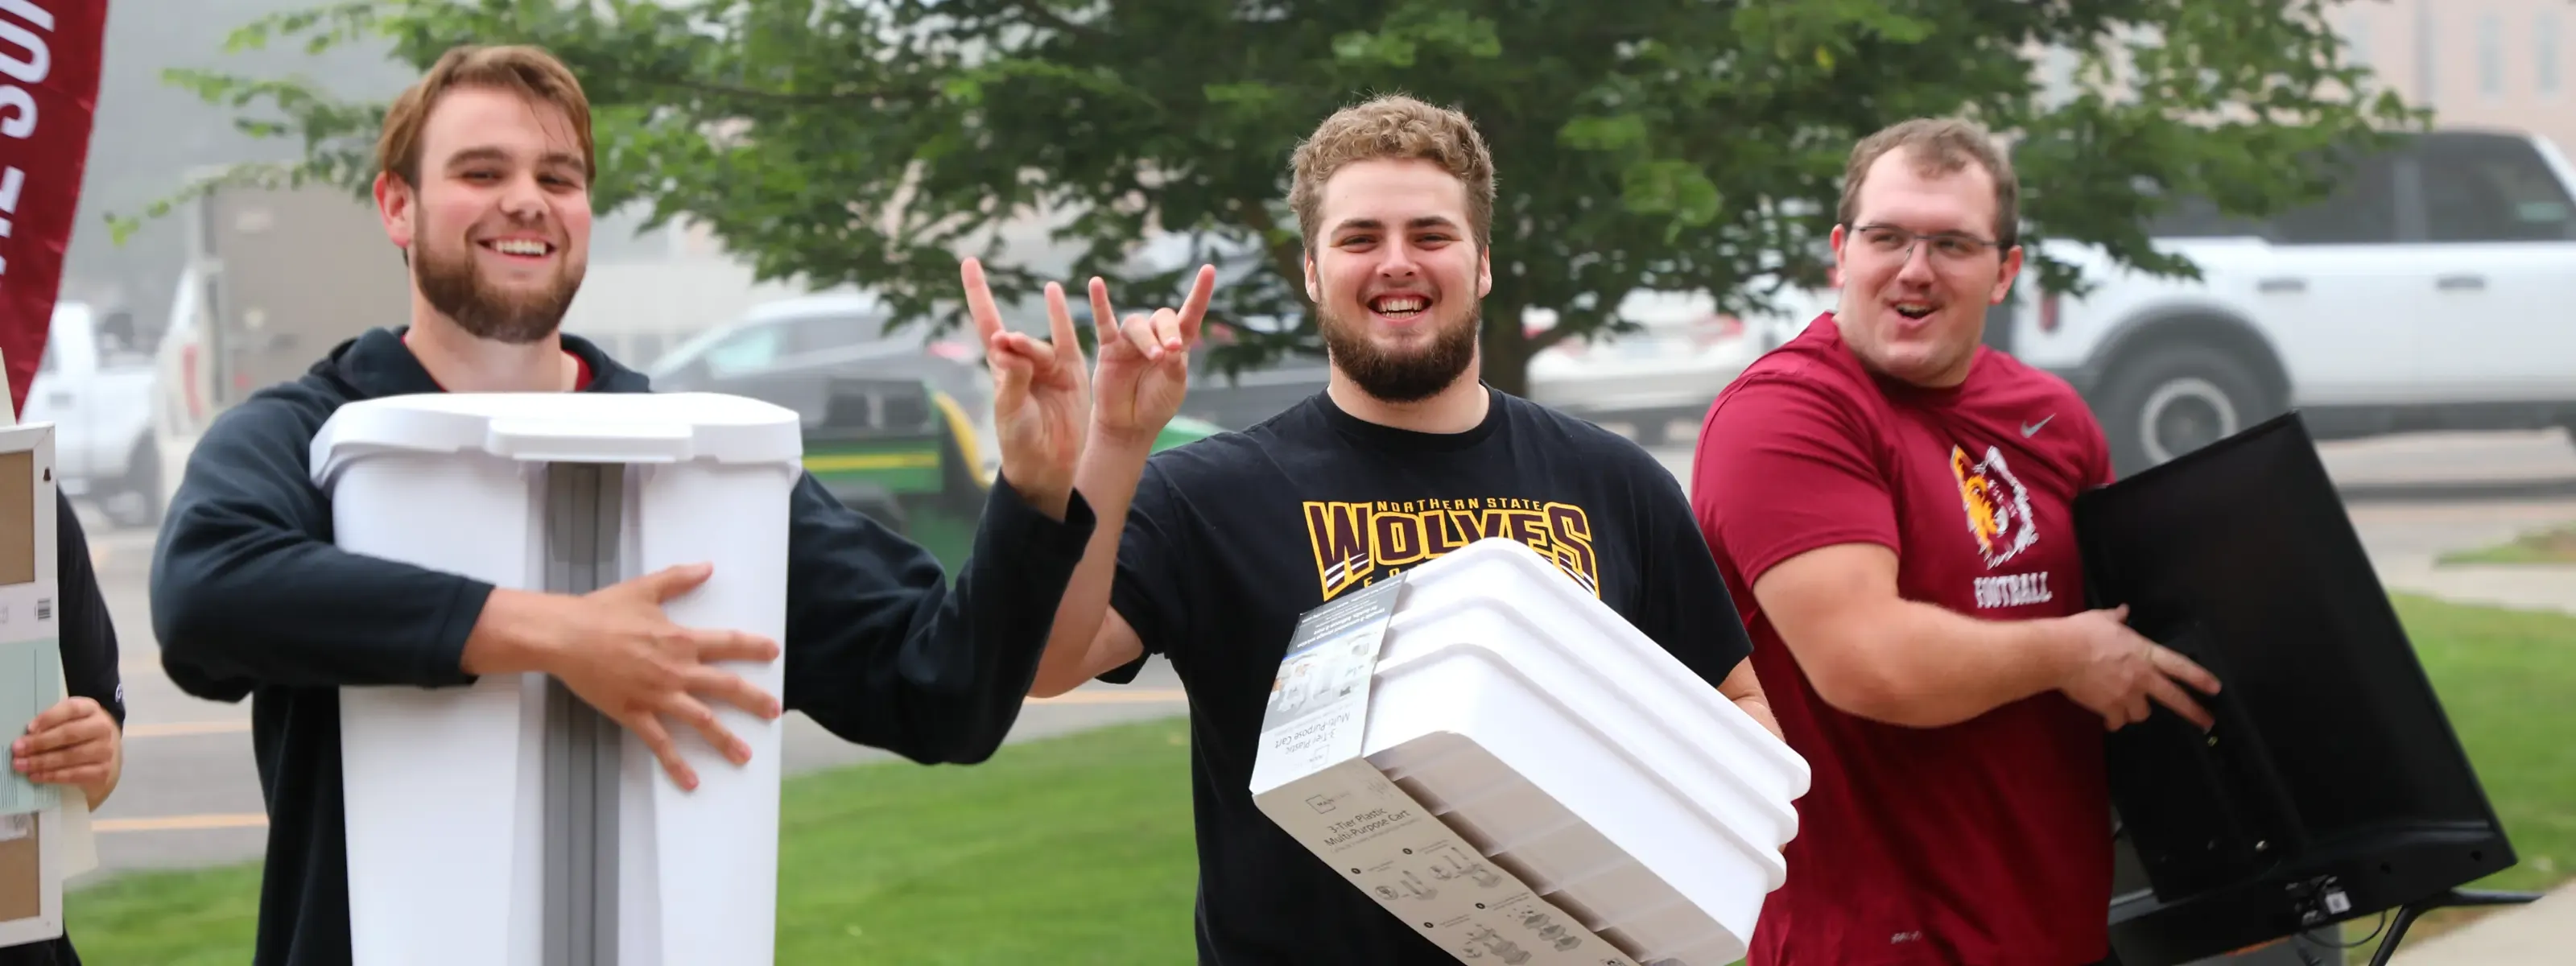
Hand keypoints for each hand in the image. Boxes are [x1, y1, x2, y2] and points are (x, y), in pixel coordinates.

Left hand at [15, 696, 118, 801]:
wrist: (104, 753)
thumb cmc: (78, 733)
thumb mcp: (70, 719)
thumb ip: (53, 722)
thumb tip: (29, 735)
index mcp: (91, 709)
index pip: (71, 709)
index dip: (49, 718)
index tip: (28, 728)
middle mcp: (103, 727)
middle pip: (69, 734)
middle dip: (40, 743)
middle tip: (18, 750)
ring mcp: (105, 750)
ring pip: (70, 756)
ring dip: (42, 762)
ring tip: (22, 765)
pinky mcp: (103, 770)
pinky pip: (75, 774)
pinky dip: (53, 776)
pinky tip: (36, 776)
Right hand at [549, 563, 782, 790]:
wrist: (566, 636)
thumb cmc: (602, 611)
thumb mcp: (645, 589)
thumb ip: (679, 578)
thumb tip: (708, 566)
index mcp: (682, 640)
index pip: (729, 644)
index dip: (753, 648)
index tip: (773, 653)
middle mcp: (677, 670)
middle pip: (727, 688)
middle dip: (754, 700)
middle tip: (774, 712)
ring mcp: (658, 695)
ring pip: (702, 721)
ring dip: (726, 740)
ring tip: (744, 756)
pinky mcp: (635, 713)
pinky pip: (660, 743)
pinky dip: (676, 764)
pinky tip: (692, 781)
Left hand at [962, 257, 1089, 517]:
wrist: (1049, 465)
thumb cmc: (1020, 441)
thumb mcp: (1010, 412)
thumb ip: (1011, 377)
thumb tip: (1009, 344)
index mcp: (1001, 370)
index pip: (987, 324)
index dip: (978, 294)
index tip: (970, 262)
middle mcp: (1023, 363)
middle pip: (1016, 340)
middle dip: (1013, 344)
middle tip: (1007, 349)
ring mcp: (1048, 367)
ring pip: (1041, 346)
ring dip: (1033, 348)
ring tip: (1023, 355)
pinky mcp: (1071, 373)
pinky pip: (1067, 339)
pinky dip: (1060, 316)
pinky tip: (1054, 292)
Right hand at [1087, 266, 1215, 442]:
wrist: (1131, 424)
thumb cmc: (1156, 404)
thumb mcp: (1173, 389)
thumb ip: (1176, 369)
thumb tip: (1171, 349)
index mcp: (1177, 345)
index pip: (1191, 314)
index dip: (1200, 293)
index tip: (1209, 269)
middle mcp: (1155, 337)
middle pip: (1162, 318)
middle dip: (1168, 331)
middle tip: (1170, 351)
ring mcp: (1131, 341)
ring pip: (1136, 324)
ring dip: (1146, 338)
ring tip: (1154, 357)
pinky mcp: (1109, 348)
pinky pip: (1103, 322)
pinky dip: (1100, 303)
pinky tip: (1096, 284)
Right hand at [2054, 605, 2222, 730]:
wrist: (2060, 653)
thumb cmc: (2082, 632)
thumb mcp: (2101, 619)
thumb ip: (2116, 617)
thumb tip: (2123, 610)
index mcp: (2144, 653)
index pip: (2179, 666)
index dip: (2199, 678)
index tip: (2215, 688)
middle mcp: (2141, 676)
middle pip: (2174, 698)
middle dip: (2193, 711)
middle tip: (2206, 722)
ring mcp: (2126, 694)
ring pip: (2142, 713)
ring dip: (2136, 711)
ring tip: (2127, 708)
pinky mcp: (2109, 708)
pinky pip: (2118, 721)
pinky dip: (2114, 721)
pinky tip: (2109, 720)